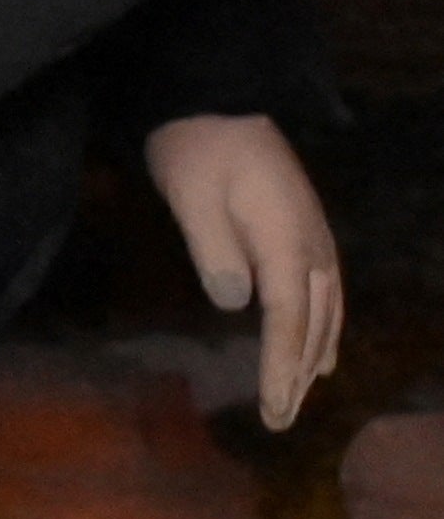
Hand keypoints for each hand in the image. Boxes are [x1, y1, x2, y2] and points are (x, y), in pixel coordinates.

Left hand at [146, 113, 344, 428]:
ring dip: (314, 354)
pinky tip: (320, 347)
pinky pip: (324, 292)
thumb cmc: (196, 148)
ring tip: (301, 394)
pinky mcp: (304, 230)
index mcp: (285, 240)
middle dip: (299, 373)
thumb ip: (214, 251)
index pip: (288, 319)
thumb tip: (235, 304)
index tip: (275, 408)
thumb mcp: (192, 196)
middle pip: (313, 322)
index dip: (282, 366)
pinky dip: (324, 326)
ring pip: (325, 310)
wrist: (214, 98)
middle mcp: (311, 245)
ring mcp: (313, 237)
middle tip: (282, 420)